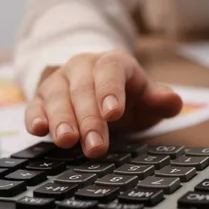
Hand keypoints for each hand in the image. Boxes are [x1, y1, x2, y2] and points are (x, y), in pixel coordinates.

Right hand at [24, 51, 182, 157]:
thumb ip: (160, 100)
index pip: (111, 71)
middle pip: (84, 89)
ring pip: (58, 96)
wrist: (98, 89)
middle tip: (95, 146)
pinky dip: (35, 116)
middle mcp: (83, 67)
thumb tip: (174, 101)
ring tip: (67, 141)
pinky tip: (38, 129)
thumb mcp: (147, 98)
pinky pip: (35, 104)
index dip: (111, 91)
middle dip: (90, 119)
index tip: (114, 114)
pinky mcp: (41, 97)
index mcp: (113, 63)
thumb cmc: (127, 96)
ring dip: (62, 120)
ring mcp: (60, 81)